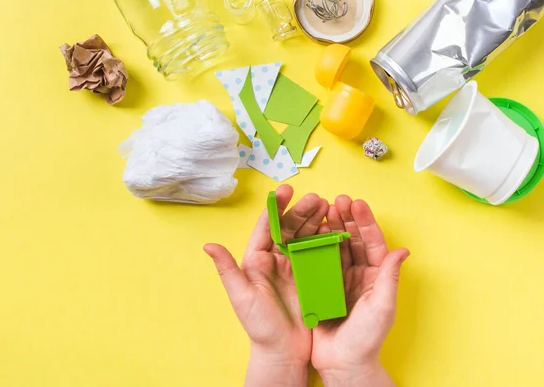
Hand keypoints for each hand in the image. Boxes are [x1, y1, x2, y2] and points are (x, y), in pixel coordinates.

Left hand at [204, 185, 328, 386]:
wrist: (284, 352)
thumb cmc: (259, 327)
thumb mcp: (242, 297)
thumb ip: (228, 270)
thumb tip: (208, 245)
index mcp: (257, 260)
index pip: (267, 228)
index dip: (276, 208)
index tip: (286, 190)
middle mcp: (276, 259)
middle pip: (290, 228)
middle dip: (302, 211)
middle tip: (316, 198)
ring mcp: (296, 267)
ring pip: (306, 236)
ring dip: (316, 220)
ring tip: (328, 206)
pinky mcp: (312, 276)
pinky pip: (320, 253)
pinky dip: (327, 239)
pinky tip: (335, 228)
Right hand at [312, 195, 408, 386]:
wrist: (343, 363)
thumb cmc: (367, 339)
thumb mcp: (382, 306)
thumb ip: (389, 277)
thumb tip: (403, 250)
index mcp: (376, 276)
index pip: (373, 243)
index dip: (365, 222)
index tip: (357, 204)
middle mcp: (359, 274)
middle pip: (354, 240)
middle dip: (346, 219)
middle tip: (337, 200)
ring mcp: (340, 278)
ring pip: (337, 246)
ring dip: (331, 227)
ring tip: (324, 209)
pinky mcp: (323, 285)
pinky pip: (320, 260)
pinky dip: (316, 244)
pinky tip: (310, 231)